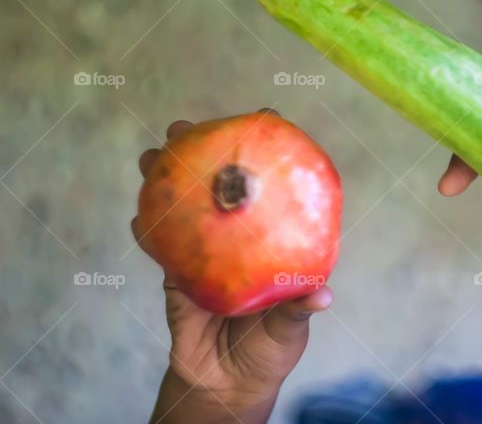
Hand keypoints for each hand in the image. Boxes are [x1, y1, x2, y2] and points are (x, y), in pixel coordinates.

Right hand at [134, 112, 332, 422]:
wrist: (225, 385)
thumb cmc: (269, 351)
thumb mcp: (289, 329)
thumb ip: (299, 310)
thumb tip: (322, 294)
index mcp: (271, 239)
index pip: (272, 186)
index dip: (269, 147)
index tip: (265, 115)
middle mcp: (238, 235)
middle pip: (219, 181)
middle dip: (200, 147)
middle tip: (185, 127)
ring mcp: (205, 249)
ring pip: (182, 204)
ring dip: (164, 178)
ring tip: (152, 157)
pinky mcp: (175, 273)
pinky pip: (159, 247)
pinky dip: (147, 231)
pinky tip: (138, 218)